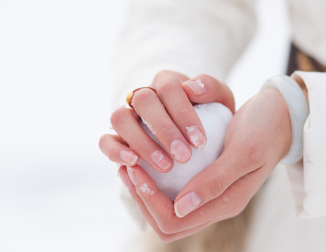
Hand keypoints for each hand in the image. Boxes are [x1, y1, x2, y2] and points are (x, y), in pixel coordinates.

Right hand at [100, 70, 233, 171]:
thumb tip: (192, 88)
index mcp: (166, 82)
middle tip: (185, 157)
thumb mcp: (220, 102)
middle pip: (143, 100)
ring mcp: (126, 116)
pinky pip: (105, 141)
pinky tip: (134, 164)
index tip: (200, 142)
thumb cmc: (212, 119)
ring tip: (166, 166)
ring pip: (120, 118)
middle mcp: (142, 95)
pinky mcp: (114, 138)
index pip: (169, 87)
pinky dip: (116, 151)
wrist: (198, 142)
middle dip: (164, 130)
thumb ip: (212, 89)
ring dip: (142, 142)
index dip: (183, 114)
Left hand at [117, 88, 291, 241]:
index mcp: (226, 203)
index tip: (135, 167)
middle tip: (128, 167)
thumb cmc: (265, 129)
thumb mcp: (243, 151)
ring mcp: (212, 194)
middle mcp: (216, 204)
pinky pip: (174, 192)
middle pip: (166, 224)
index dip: (148, 201)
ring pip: (168, 211)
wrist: (282, 116)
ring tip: (131, 163)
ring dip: (145, 191)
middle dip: (142, 199)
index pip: (173, 222)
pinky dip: (155, 180)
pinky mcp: (207, 180)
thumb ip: (216, 181)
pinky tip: (146, 156)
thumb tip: (181, 207)